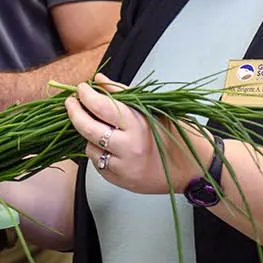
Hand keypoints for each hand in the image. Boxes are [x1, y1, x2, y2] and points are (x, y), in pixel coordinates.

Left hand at [65, 73, 201, 194]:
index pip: (102, 107)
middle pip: (88, 129)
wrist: (191, 168)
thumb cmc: (174, 135)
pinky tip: (109, 147)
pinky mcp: (120, 181)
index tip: (81, 89)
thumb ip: (122, 94)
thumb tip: (98, 80)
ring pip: (90, 148)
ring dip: (89, 136)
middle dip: (74, 113)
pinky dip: (98, 153)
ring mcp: (123, 167)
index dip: (86, 96)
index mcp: (138, 126)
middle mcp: (129, 148)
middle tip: (71, 103)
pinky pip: (97, 164)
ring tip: (101, 128)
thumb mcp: (151, 110)